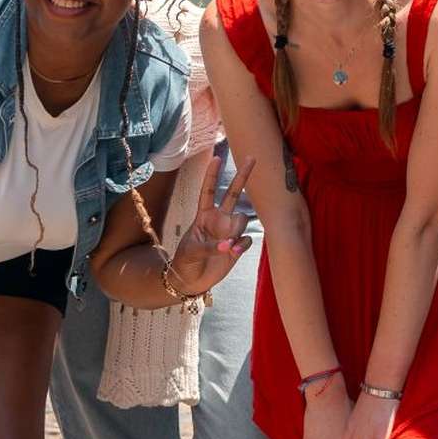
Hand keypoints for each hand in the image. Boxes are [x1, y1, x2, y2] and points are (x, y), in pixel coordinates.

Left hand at [168, 157, 257, 294]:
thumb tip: (229, 245)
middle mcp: (219, 220)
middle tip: (252, 157)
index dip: (212, 174)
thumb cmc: (185, 262)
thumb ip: (210, 246)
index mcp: (203, 215)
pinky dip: (242, 245)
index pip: (208, 190)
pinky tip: (233, 253)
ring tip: (228, 246)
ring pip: (242, 219)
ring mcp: (229, 232)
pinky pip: (246, 239)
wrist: (191, 281)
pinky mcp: (237, 247)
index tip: (217, 158)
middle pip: (233, 193)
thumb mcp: (191, 252)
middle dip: (242, 176)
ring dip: (237, 230)